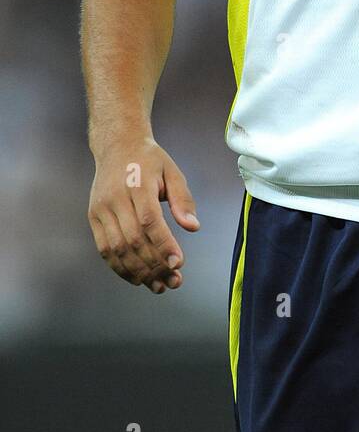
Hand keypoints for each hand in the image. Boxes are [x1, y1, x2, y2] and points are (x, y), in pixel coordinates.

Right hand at [88, 137, 199, 293]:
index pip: (149, 220)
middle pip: (133, 239)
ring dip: (138, 272)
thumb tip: (193, 227)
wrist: (117, 145)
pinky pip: (104, 248)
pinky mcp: (93, 217)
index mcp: (137, 183)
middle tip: (174, 281)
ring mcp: (101, 208)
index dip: (163, 244)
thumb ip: (183, 199)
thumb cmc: (149, 160)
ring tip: (159, 286)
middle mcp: (115, 198)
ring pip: (117, 248)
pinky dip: (120, 267)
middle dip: (154, 265)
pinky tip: (138, 278)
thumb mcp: (172, 172)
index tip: (178, 264)